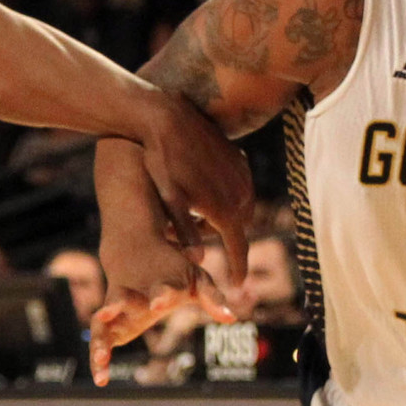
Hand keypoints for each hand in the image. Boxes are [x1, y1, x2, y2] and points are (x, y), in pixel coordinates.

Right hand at [91, 220, 231, 385]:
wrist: (134, 248)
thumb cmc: (172, 269)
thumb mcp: (196, 279)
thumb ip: (212, 298)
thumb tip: (232, 318)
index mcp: (159, 282)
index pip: (162, 288)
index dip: (162, 294)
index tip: (158, 302)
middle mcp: (134, 293)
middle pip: (122, 299)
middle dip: (117, 305)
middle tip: (108, 312)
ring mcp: (117, 307)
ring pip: (103, 322)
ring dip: (100, 339)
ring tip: (101, 359)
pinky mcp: (109, 321)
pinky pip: (99, 339)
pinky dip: (98, 358)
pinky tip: (101, 381)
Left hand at [135, 95, 254, 286]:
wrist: (168, 118)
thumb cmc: (162, 163)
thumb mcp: (170, 201)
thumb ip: (185, 233)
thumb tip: (197, 263)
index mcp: (225, 210)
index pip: (238, 249)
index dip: (238, 269)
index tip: (237, 286)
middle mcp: (241, 194)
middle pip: (239, 230)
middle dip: (226, 240)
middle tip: (205, 242)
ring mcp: (243, 176)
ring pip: (241, 209)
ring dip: (226, 218)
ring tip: (201, 216)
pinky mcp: (239, 160)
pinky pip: (240, 189)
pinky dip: (228, 198)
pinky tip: (208, 193)